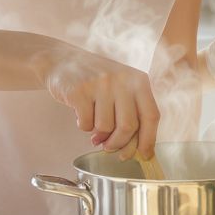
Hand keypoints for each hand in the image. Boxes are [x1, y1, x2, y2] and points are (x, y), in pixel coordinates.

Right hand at [37, 50, 159, 159]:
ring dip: (99, 134)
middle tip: (110, 147)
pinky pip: (86, 124)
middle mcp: (122, 80)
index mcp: (138, 80)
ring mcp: (100, 84)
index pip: (151, 115)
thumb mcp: (121, 89)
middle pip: (128, 126)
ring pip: (105, 127)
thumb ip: (132, 113)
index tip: (144, 155)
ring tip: (93, 124)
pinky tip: (81, 114)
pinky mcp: (79, 91)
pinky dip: (84, 125)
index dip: (148, 139)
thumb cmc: (97, 80)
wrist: (63, 60)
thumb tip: (136, 150)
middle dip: (119, 143)